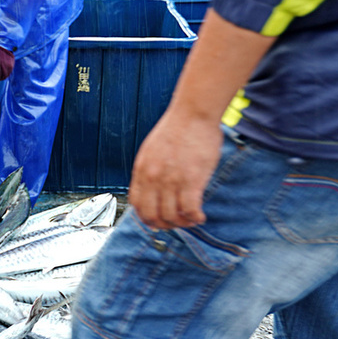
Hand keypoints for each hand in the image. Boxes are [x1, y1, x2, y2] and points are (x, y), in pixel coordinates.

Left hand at [127, 111, 222, 229]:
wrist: (193, 113)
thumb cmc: (178, 128)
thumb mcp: (152, 150)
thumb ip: (150, 170)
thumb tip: (154, 188)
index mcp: (142, 170)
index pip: (137, 205)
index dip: (146, 217)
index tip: (158, 220)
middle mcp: (153, 178)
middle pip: (152, 216)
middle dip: (164, 225)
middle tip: (177, 223)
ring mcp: (171, 180)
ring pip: (171, 216)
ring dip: (182, 223)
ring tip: (191, 219)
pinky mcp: (191, 180)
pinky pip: (190, 210)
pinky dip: (195, 218)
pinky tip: (200, 216)